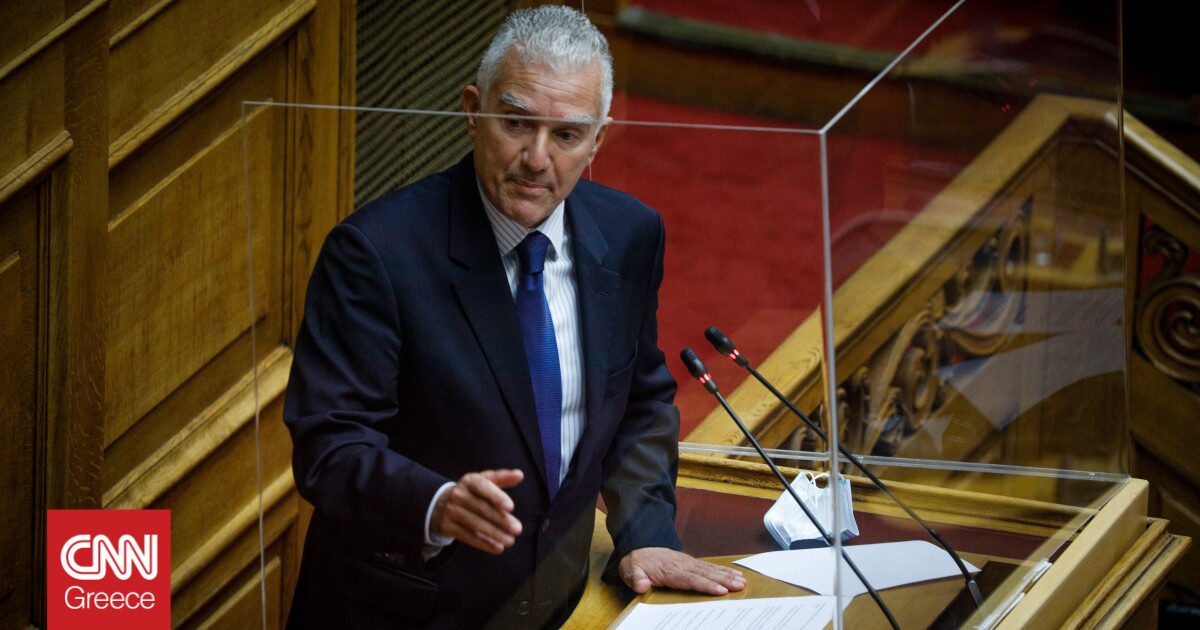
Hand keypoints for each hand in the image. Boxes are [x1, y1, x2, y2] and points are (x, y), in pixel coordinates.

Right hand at [431, 469, 523, 553]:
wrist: (440, 504)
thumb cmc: (471, 492)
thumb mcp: (483, 481)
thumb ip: (502, 478)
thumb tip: (519, 475)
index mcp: (469, 481)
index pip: (483, 487)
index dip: (497, 497)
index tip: (511, 507)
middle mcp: (459, 495)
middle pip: (482, 508)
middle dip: (501, 520)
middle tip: (517, 529)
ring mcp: (452, 511)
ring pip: (475, 524)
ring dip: (494, 534)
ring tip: (510, 540)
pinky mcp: (448, 527)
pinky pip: (468, 537)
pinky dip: (484, 543)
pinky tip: (498, 548)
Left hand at [618, 547, 746, 594]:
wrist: (638, 546)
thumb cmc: (636, 563)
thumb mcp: (630, 571)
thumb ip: (636, 579)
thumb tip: (641, 586)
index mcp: (670, 570)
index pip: (691, 579)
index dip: (706, 585)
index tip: (720, 590)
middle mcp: (683, 565)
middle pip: (706, 574)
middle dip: (724, 580)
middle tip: (740, 586)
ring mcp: (688, 562)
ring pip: (711, 569)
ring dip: (727, 575)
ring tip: (742, 581)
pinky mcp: (691, 562)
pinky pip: (710, 566)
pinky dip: (723, 570)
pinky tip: (734, 573)